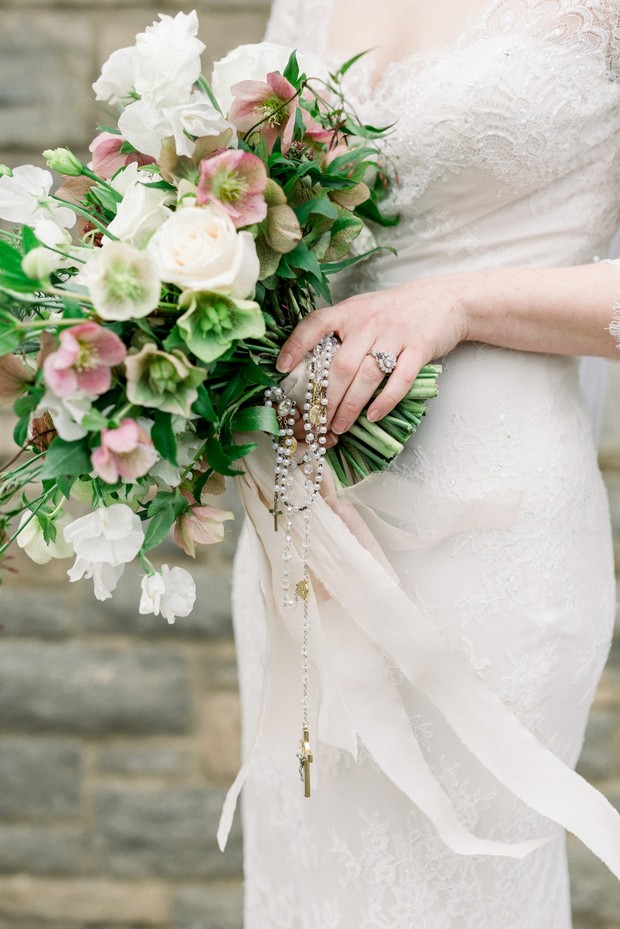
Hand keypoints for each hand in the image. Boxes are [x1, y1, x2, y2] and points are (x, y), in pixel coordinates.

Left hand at [276, 275, 469, 433]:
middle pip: (341, 365)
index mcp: (350, 311)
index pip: (316, 324)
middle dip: (326, 398)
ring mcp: (396, 334)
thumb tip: (308, 368)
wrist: (443, 299)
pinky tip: (373, 416)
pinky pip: (400, 379)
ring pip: (368, 375)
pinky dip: (385, 401)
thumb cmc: (394, 312)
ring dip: (351, 405)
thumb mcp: (362, 312)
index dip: (296, 345)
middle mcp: (369, 321)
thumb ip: (340, 333)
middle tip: (317, 422)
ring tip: (339, 426)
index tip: (282, 368)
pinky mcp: (419, 347)